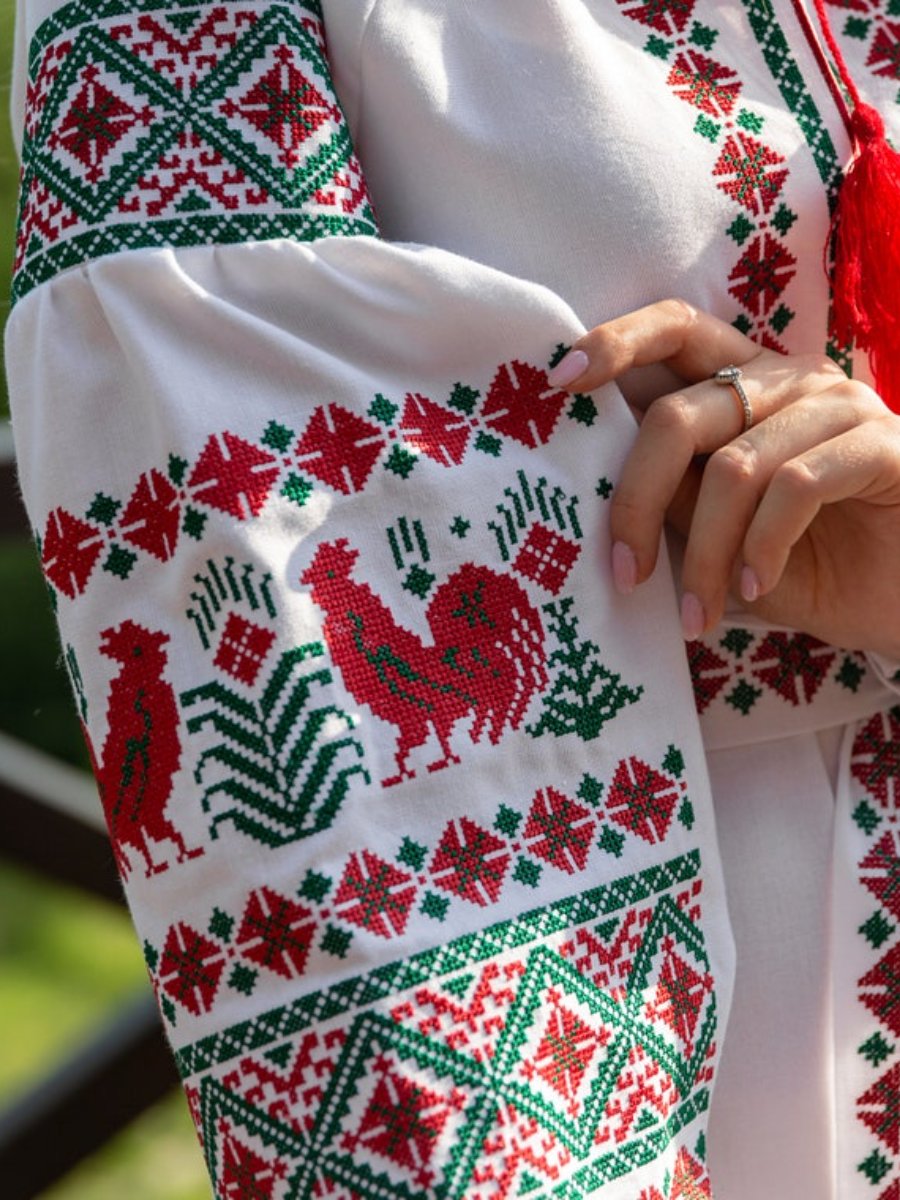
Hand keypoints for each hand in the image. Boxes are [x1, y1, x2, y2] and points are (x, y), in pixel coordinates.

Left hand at [547, 299, 899, 657]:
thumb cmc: (811, 566)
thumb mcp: (722, 533)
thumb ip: (676, 495)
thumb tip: (602, 484)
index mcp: (746, 384)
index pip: (674, 329)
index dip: (615, 343)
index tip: (558, 384)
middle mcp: (791, 380)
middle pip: (679, 414)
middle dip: (637, 503)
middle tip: (624, 572)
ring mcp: (842, 406)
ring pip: (735, 467)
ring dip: (706, 556)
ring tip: (697, 614)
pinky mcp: (885, 446)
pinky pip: (796, 488)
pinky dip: (762, 548)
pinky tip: (756, 588)